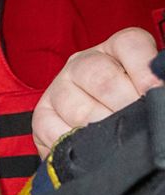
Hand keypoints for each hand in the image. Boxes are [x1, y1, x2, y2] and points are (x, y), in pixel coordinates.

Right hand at [33, 27, 162, 157]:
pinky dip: (76, 145)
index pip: (129, 44)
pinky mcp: (42, 115)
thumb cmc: (131, 107)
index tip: (155, 91)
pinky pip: (54, 131)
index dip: (144, 68)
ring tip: (118, 144)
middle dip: (124, 107)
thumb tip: (160, 95)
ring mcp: (58, 89)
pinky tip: (92, 151)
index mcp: (115, 50)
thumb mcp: (147, 91)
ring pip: (79, 110)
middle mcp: (82, 64)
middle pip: (100, 77)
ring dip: (102, 131)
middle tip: (137, 125)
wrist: (99, 130)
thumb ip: (155, 89)